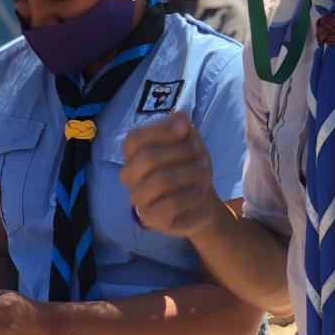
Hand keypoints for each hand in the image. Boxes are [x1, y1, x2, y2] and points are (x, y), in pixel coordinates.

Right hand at [119, 112, 218, 236]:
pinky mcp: (151, 219)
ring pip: (160, 181)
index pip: (134, 139)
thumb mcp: (188, 141)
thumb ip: (180, 127)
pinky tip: (200, 190)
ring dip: (190, 173)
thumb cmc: (188, 166)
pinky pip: (171, 203)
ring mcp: (138, 198)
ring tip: (205, 172)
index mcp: (133, 154)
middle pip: (146, 158)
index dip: (160, 130)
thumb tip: (179, 116)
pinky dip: (191, 194)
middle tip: (202, 154)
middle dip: (180, 152)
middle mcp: (129, 176)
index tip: (186, 128)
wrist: (199, 199)